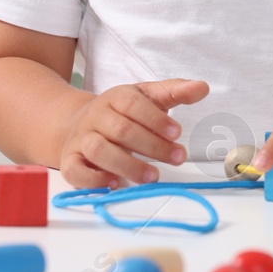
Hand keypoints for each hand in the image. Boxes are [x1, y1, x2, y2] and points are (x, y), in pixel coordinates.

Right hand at [58, 78, 207, 188]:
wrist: (76, 123)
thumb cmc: (120, 112)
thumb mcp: (146, 97)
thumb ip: (174, 92)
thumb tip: (202, 87)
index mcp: (115, 98)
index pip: (134, 106)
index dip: (156, 120)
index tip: (177, 133)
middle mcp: (96, 117)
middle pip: (122, 130)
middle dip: (152, 146)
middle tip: (178, 157)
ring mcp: (81, 139)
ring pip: (99, 150)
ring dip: (128, 165)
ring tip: (152, 176)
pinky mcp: (70, 161)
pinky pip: (75, 171)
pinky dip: (94, 180)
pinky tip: (116, 184)